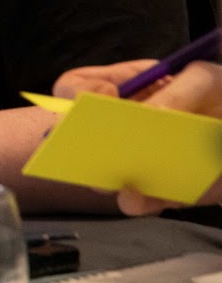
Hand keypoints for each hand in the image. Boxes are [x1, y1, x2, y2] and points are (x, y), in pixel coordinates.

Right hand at [51, 58, 221, 214]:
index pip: (76, 87)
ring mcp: (138, 158)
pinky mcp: (160, 189)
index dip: (74, 92)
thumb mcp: (204, 79)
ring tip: (114, 179)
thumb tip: (150, 114)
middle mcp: (121, 124)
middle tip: (94, 147)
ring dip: (105, 178)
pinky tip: (134, 198)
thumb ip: (180, 91)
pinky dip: (137, 202)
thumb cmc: (218, 95)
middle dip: (81, 142)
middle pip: (80, 134)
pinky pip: (140, 201)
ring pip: (104, 172)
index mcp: (124, 89)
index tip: (101, 97)